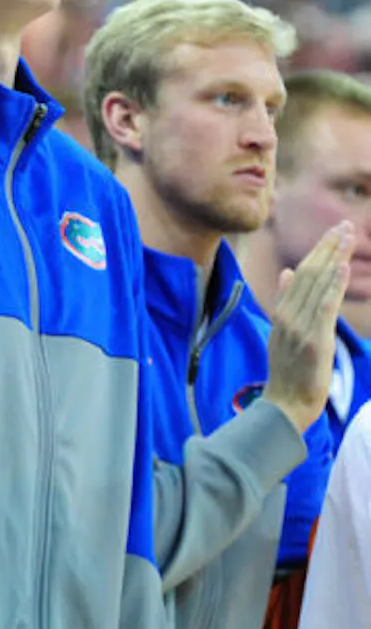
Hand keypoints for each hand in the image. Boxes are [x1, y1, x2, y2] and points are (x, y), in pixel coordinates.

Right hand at [264, 221, 352, 432]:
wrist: (285, 404)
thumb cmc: (288, 372)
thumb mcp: (281, 333)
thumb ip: (284, 301)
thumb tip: (286, 272)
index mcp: (281, 312)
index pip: (300, 273)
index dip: (318, 250)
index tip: (333, 231)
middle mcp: (288, 315)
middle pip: (309, 273)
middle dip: (328, 247)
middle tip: (344, 224)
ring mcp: (299, 327)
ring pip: (317, 285)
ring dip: (334, 258)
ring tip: (348, 236)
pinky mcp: (313, 340)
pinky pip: (323, 308)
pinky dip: (332, 287)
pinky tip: (341, 268)